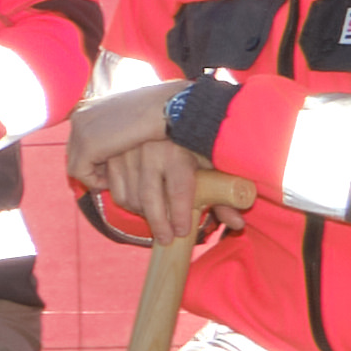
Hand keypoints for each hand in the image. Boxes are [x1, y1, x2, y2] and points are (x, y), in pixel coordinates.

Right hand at [76, 116, 242, 239]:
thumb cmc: (196, 142)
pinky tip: (138, 205)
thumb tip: (237, 225)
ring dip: (142, 213)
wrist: (170, 111)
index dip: (180, 216)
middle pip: (149, 198)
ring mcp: (128, 152)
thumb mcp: (212, 164)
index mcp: (177, 152)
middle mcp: (150, 151)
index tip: (183, 232)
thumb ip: (224, 195)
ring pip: (130, 196)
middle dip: (158, 223)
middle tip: (166, 238)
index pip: (178, 192)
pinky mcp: (113, 154)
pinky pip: (114, 188)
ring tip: (156, 220)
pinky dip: (125, 201)